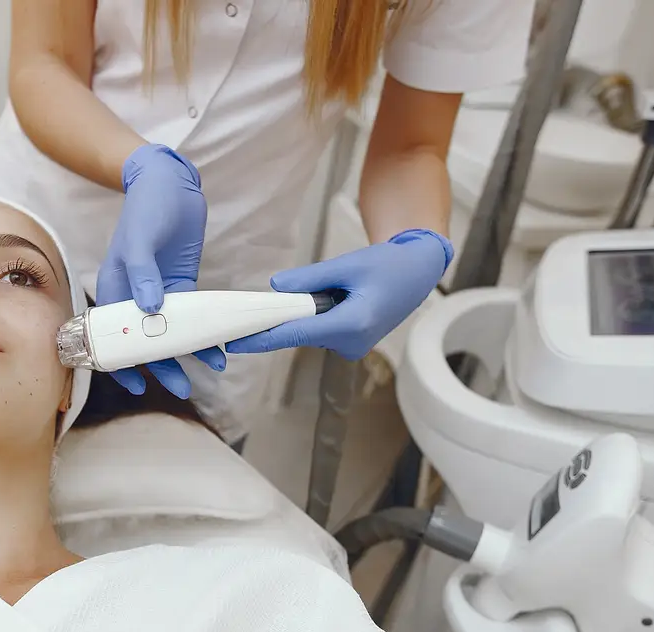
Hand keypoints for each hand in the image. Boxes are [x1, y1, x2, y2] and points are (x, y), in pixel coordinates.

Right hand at [96, 143, 225, 398]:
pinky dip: (203, 331)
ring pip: (170, 332)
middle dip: (162, 366)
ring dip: (188, 353)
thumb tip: (150, 308)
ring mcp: (159, 292)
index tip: (135, 385)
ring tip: (210, 370)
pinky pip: (191, 315)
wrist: (170, 182)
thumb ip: (142, 273)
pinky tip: (219, 346)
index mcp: (114, 287)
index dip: (123, 362)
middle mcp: (134, 295)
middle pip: (146, 340)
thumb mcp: (140, 239)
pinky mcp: (181, 285)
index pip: (113, 335)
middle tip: (182, 388)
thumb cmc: (147, 207)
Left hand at [226, 229, 452, 360]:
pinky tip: (342, 295)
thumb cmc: (388, 264)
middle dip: (290, 312)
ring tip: (341, 285)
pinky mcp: (350, 343)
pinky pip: (320, 328)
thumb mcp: (347, 264)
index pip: (295, 334)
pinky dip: (318, 312)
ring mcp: (351, 346)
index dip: (262, 338)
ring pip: (310, 328)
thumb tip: (275, 287)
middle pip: (301, 331)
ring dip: (309, 309)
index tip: (235, 343)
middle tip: (298, 288)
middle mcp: (350, 343)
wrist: (418, 271)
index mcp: (351, 324)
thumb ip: (309, 279)